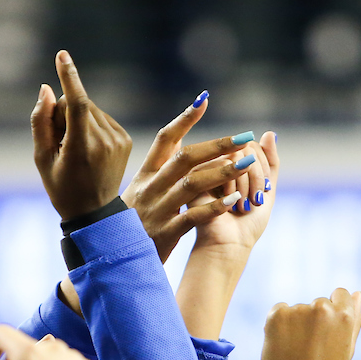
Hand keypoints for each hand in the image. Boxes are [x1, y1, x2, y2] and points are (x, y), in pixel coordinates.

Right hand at [30, 50, 132, 219]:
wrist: (95, 213)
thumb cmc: (61, 188)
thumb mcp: (41, 159)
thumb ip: (40, 121)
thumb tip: (46, 88)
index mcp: (81, 148)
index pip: (76, 103)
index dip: (68, 77)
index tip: (62, 55)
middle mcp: (104, 141)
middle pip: (78, 103)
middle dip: (63, 113)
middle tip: (58, 142)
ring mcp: (119, 140)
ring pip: (90, 109)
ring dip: (77, 120)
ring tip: (74, 150)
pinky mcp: (126, 139)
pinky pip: (102, 118)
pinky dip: (90, 126)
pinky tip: (88, 148)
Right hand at [122, 93, 266, 261]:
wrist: (110, 258)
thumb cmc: (129, 224)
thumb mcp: (138, 192)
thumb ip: (158, 169)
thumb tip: (179, 138)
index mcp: (144, 175)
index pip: (163, 140)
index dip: (183, 119)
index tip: (204, 100)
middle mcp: (149, 188)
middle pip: (184, 158)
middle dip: (216, 145)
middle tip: (244, 137)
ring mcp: (156, 210)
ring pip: (192, 183)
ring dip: (223, 172)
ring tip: (249, 164)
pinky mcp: (163, 233)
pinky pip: (192, 216)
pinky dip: (214, 207)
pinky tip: (234, 200)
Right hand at [189, 131, 279, 253]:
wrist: (229, 250)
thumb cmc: (246, 224)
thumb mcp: (266, 190)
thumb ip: (270, 162)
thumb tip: (270, 133)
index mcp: (229, 166)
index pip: (249, 146)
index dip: (263, 165)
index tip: (266, 189)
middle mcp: (213, 167)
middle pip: (241, 149)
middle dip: (257, 176)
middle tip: (256, 200)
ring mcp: (201, 175)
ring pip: (231, 159)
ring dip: (246, 186)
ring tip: (245, 206)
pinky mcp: (191, 189)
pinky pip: (217, 173)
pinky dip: (232, 193)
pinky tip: (234, 208)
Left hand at [261, 290, 360, 359]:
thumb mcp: (347, 348)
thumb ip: (355, 319)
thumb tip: (357, 292)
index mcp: (344, 315)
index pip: (340, 293)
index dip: (334, 309)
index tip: (326, 327)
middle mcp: (322, 308)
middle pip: (319, 304)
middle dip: (315, 319)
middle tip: (311, 346)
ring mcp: (298, 309)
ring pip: (299, 310)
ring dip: (297, 323)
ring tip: (296, 349)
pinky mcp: (278, 313)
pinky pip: (281, 311)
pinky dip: (280, 323)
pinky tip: (283, 343)